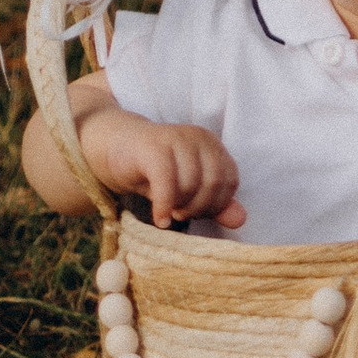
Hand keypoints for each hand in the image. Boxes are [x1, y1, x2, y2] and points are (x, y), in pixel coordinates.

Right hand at [125, 120, 244, 229]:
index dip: (216, 205)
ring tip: (168, 210)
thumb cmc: (155, 172)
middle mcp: (199, 137)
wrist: (117, 148)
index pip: (230, 181)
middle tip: (180, 213)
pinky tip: (160, 219)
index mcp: (212, 145)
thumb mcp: (188, 190)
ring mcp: (177, 138)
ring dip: (180, 207)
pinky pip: (167, 182)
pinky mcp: (154, 147)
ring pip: (192, 184)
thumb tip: (241, 220)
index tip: (196, 212)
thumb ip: (215, 203)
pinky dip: (165, 206)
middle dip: (198, 208)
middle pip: (214, 183)